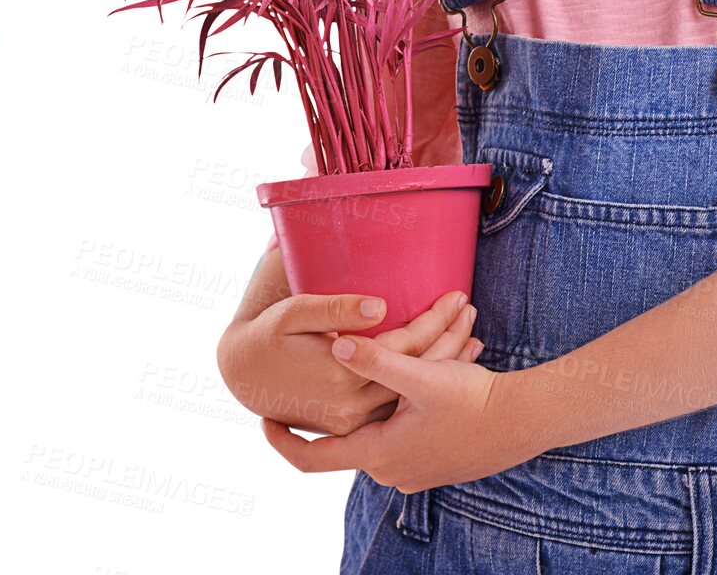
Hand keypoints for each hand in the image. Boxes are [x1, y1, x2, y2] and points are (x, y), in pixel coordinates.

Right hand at [219, 287, 483, 437]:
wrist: (245, 376)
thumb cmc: (270, 335)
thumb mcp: (296, 313)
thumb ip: (337, 308)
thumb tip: (381, 306)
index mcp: (340, 375)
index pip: (405, 345)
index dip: (434, 318)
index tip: (458, 293)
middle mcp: (350, 405)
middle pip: (415, 370)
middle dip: (448, 338)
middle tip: (471, 309)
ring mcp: (351, 420)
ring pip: (410, 392)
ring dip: (441, 363)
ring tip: (470, 333)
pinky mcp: (349, 424)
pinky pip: (396, 402)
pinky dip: (421, 381)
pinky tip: (443, 360)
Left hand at [261, 309, 525, 491]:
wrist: (524, 422)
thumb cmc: (473, 402)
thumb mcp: (421, 377)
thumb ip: (376, 361)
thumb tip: (335, 344)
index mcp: (378, 454)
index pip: (313, 458)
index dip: (283, 440)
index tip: (262, 418)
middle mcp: (391, 470)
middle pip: (350, 434)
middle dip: (342, 400)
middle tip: (325, 368)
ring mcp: (415, 469)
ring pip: (381, 427)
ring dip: (380, 396)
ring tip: (383, 360)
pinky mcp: (435, 460)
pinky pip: (406, 429)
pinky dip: (403, 403)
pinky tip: (420, 372)